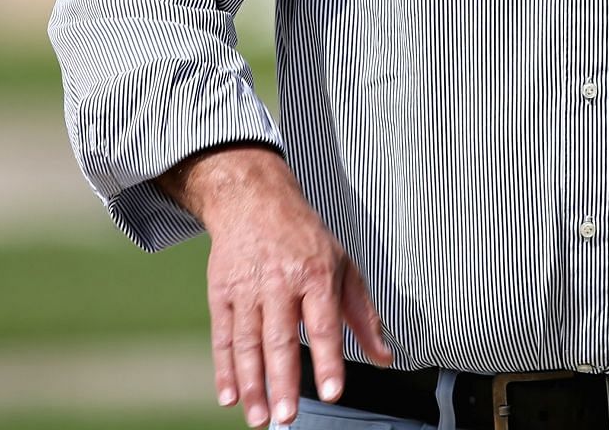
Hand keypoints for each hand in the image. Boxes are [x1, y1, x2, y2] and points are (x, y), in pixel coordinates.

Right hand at [170, 147, 394, 425]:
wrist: (254, 200)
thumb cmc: (306, 239)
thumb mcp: (343, 267)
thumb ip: (364, 316)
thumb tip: (386, 358)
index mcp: (316, 275)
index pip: (324, 325)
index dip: (329, 360)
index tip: (332, 392)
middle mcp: (281, 282)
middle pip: (281, 339)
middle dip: (283, 381)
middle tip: (287, 417)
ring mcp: (248, 288)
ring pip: (248, 343)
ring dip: (252, 384)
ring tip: (260, 418)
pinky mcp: (221, 291)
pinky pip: (222, 336)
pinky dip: (224, 369)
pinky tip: (230, 397)